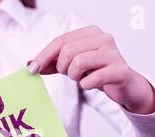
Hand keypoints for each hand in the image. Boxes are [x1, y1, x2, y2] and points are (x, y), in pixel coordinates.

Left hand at [28, 25, 154, 114]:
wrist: (124, 85)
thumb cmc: (97, 72)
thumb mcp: (73, 65)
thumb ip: (52, 63)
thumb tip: (29, 64)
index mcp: (91, 32)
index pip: (60, 41)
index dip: (43, 55)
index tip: (31, 69)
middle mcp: (103, 38)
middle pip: (68, 51)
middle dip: (62, 67)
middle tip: (69, 74)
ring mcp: (113, 53)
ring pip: (78, 63)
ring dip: (74, 76)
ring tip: (83, 77)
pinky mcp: (119, 71)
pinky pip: (91, 80)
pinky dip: (86, 85)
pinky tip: (93, 83)